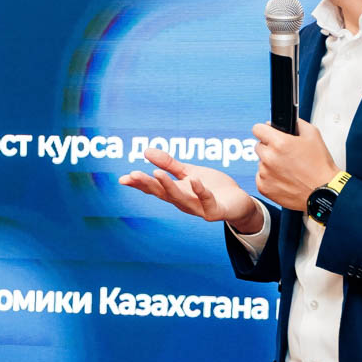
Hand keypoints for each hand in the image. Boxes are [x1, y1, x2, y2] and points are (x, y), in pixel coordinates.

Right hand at [121, 147, 262, 234]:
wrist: (239, 203)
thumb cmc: (213, 187)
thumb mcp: (189, 172)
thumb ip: (169, 164)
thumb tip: (146, 151)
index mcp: (176, 192)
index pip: (154, 189)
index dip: (138, 184)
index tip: (122, 178)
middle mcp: (184, 202)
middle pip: (163, 193)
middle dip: (147, 184)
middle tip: (133, 174)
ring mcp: (198, 208)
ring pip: (180, 198)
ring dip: (168, 186)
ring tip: (157, 173)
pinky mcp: (215, 210)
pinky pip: (206, 199)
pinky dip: (200, 190)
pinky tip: (194, 180)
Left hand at [252, 120, 339, 211]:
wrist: (323, 191)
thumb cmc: (320, 166)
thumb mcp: (313, 135)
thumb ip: (296, 124)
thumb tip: (286, 122)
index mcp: (279, 143)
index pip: (257, 129)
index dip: (265, 130)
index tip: (269, 133)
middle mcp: (269, 158)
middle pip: (259, 146)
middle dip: (269, 147)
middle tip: (284, 154)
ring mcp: (265, 174)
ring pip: (261, 162)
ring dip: (270, 163)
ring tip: (288, 168)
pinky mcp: (264, 187)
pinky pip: (261, 177)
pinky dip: (270, 177)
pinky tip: (285, 178)